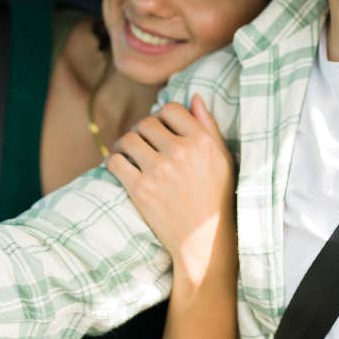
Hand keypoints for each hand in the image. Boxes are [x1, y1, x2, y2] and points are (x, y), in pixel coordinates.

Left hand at [107, 95, 235, 284]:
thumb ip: (208, 126)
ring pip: (128, 139)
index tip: (162, 129)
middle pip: (146, 122)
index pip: (171, 109)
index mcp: (202, 141)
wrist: (205, 241)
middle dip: (143, 130)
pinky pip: (115, 162)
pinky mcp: (140, 190)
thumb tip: (195, 97)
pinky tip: (122, 166)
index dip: (163, 116)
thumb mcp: (223, 158)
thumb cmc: (218, 198)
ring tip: (130, 152)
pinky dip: (115, 161)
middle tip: (143, 141)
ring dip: (126, 143)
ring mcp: (159, 171)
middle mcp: (180, 152)